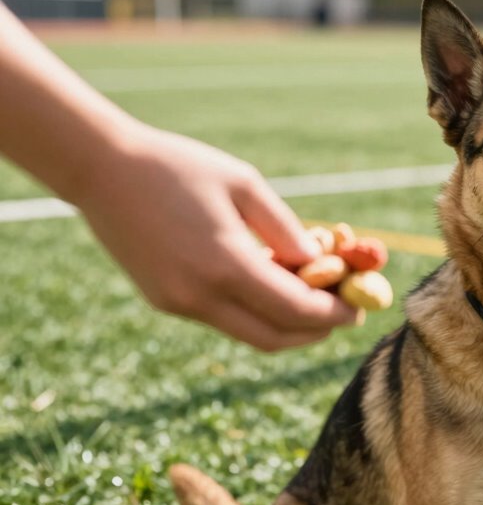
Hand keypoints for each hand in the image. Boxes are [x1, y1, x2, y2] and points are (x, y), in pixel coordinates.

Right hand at [73, 125, 358, 350]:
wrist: (101, 169)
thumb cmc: (179, 167)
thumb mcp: (245, 186)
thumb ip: (285, 229)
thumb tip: (320, 263)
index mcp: (225, 265)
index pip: (296, 310)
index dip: (334, 313)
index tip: (358, 304)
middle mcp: (200, 296)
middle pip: (276, 337)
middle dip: (316, 331)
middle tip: (343, 312)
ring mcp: (179, 304)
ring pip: (250, 333)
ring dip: (288, 324)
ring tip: (314, 294)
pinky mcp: (165, 301)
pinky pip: (224, 319)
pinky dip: (256, 311)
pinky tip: (271, 282)